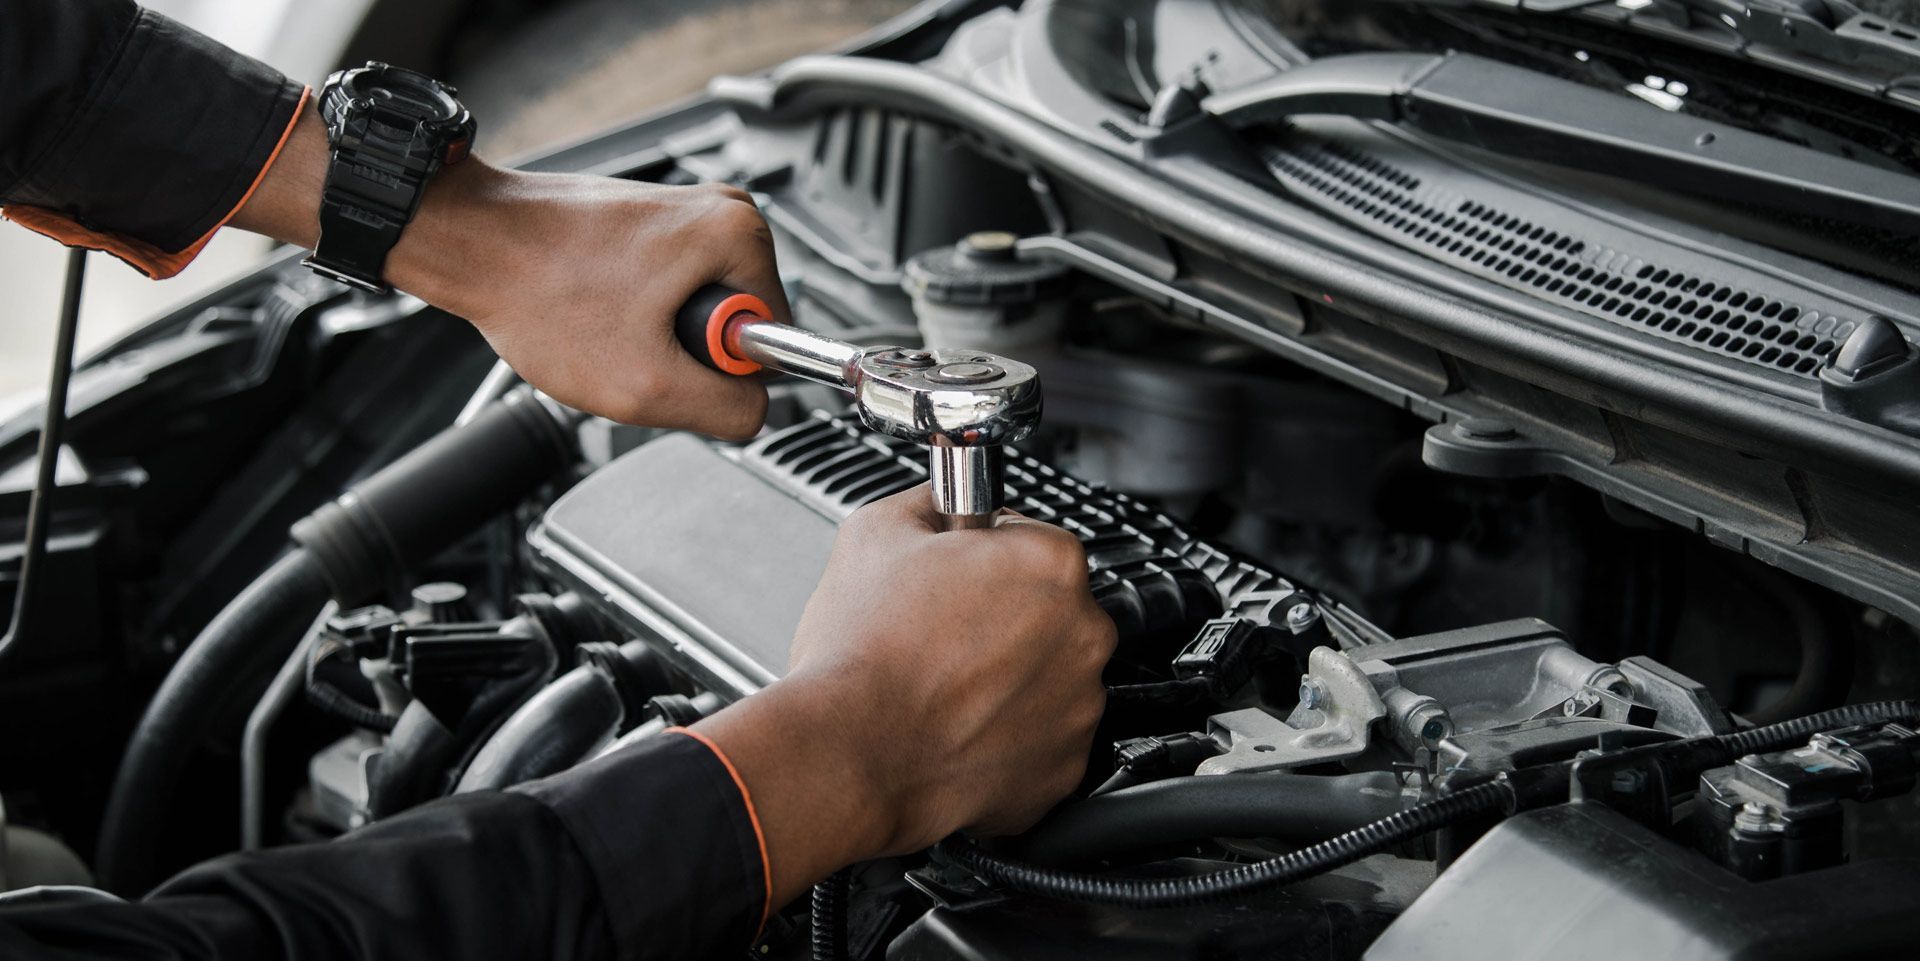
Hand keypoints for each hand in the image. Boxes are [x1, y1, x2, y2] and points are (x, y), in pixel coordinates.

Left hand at [231, 101, 788, 439]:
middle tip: (630, 346)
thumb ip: (726, 411)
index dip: (719, 373)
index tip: (665, 355)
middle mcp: (723, 212)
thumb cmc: (540, 290)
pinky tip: (597, 309)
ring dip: (656, 339)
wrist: (472, 243)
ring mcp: (686, 216)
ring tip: (608, 324)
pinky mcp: (654, 226)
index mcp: (741, 236)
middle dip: (685, 356)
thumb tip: (757, 414)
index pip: (776, 342)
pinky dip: (636, 316)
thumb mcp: (647, 384)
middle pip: (736, 328)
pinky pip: (671, 297)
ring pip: (699, 317)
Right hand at [691, 487, 1115, 904]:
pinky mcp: (1063, 768)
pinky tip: (959, 724)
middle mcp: (1084, 634)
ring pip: (1050, 676)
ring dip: (1011, 676)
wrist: (848, 754)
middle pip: (1051, 609)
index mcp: (1050, 563)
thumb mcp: (876, 532)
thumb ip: (929, 501)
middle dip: (1005, 615)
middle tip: (943, 630)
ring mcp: (1079, 706)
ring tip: (945, 682)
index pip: (1034, 538)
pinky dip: (1010, 734)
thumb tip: (939, 502)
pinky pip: (1044, 737)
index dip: (988, 553)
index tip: (959, 572)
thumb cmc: (862, 655)